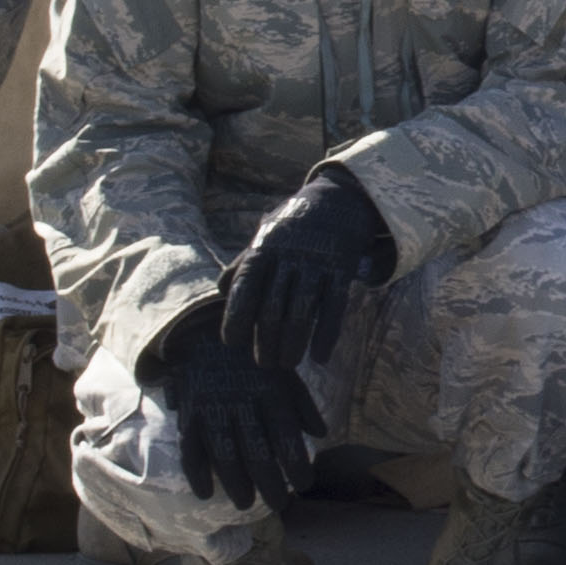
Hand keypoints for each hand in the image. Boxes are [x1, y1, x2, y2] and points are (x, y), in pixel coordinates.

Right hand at [152, 304, 324, 516]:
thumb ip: (302, 404)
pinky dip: (196, 473)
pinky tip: (205, 494)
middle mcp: (241, 402)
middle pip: (256, 450)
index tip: (305, 484)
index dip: (296, 462)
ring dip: (236, 482)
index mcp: (269, 391)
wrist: (207, 331)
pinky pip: (190, 447)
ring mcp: (212, 407)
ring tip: (247, 505)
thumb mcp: (284, 372)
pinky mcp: (189, 412)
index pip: (286, 434)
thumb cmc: (253, 358)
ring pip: (224, 453)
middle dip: (270, 482)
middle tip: (281, 505)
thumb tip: (321, 434)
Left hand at [219, 164, 392, 371]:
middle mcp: (287, 257)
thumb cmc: (293, 227)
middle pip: (272, 308)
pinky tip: (320, 357)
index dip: (235, 318)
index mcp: (263, 250)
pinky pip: (334, 306)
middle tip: (264, 364)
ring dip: (292, 344)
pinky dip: (327, 334)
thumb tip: (223, 291)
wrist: (338, 200)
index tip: (231, 342)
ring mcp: (316, 263)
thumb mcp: (264, 237)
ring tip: (286, 364)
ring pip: (301, 311)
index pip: (244, 289)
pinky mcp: (342, 269)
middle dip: (265, 341)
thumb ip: (244, 263)